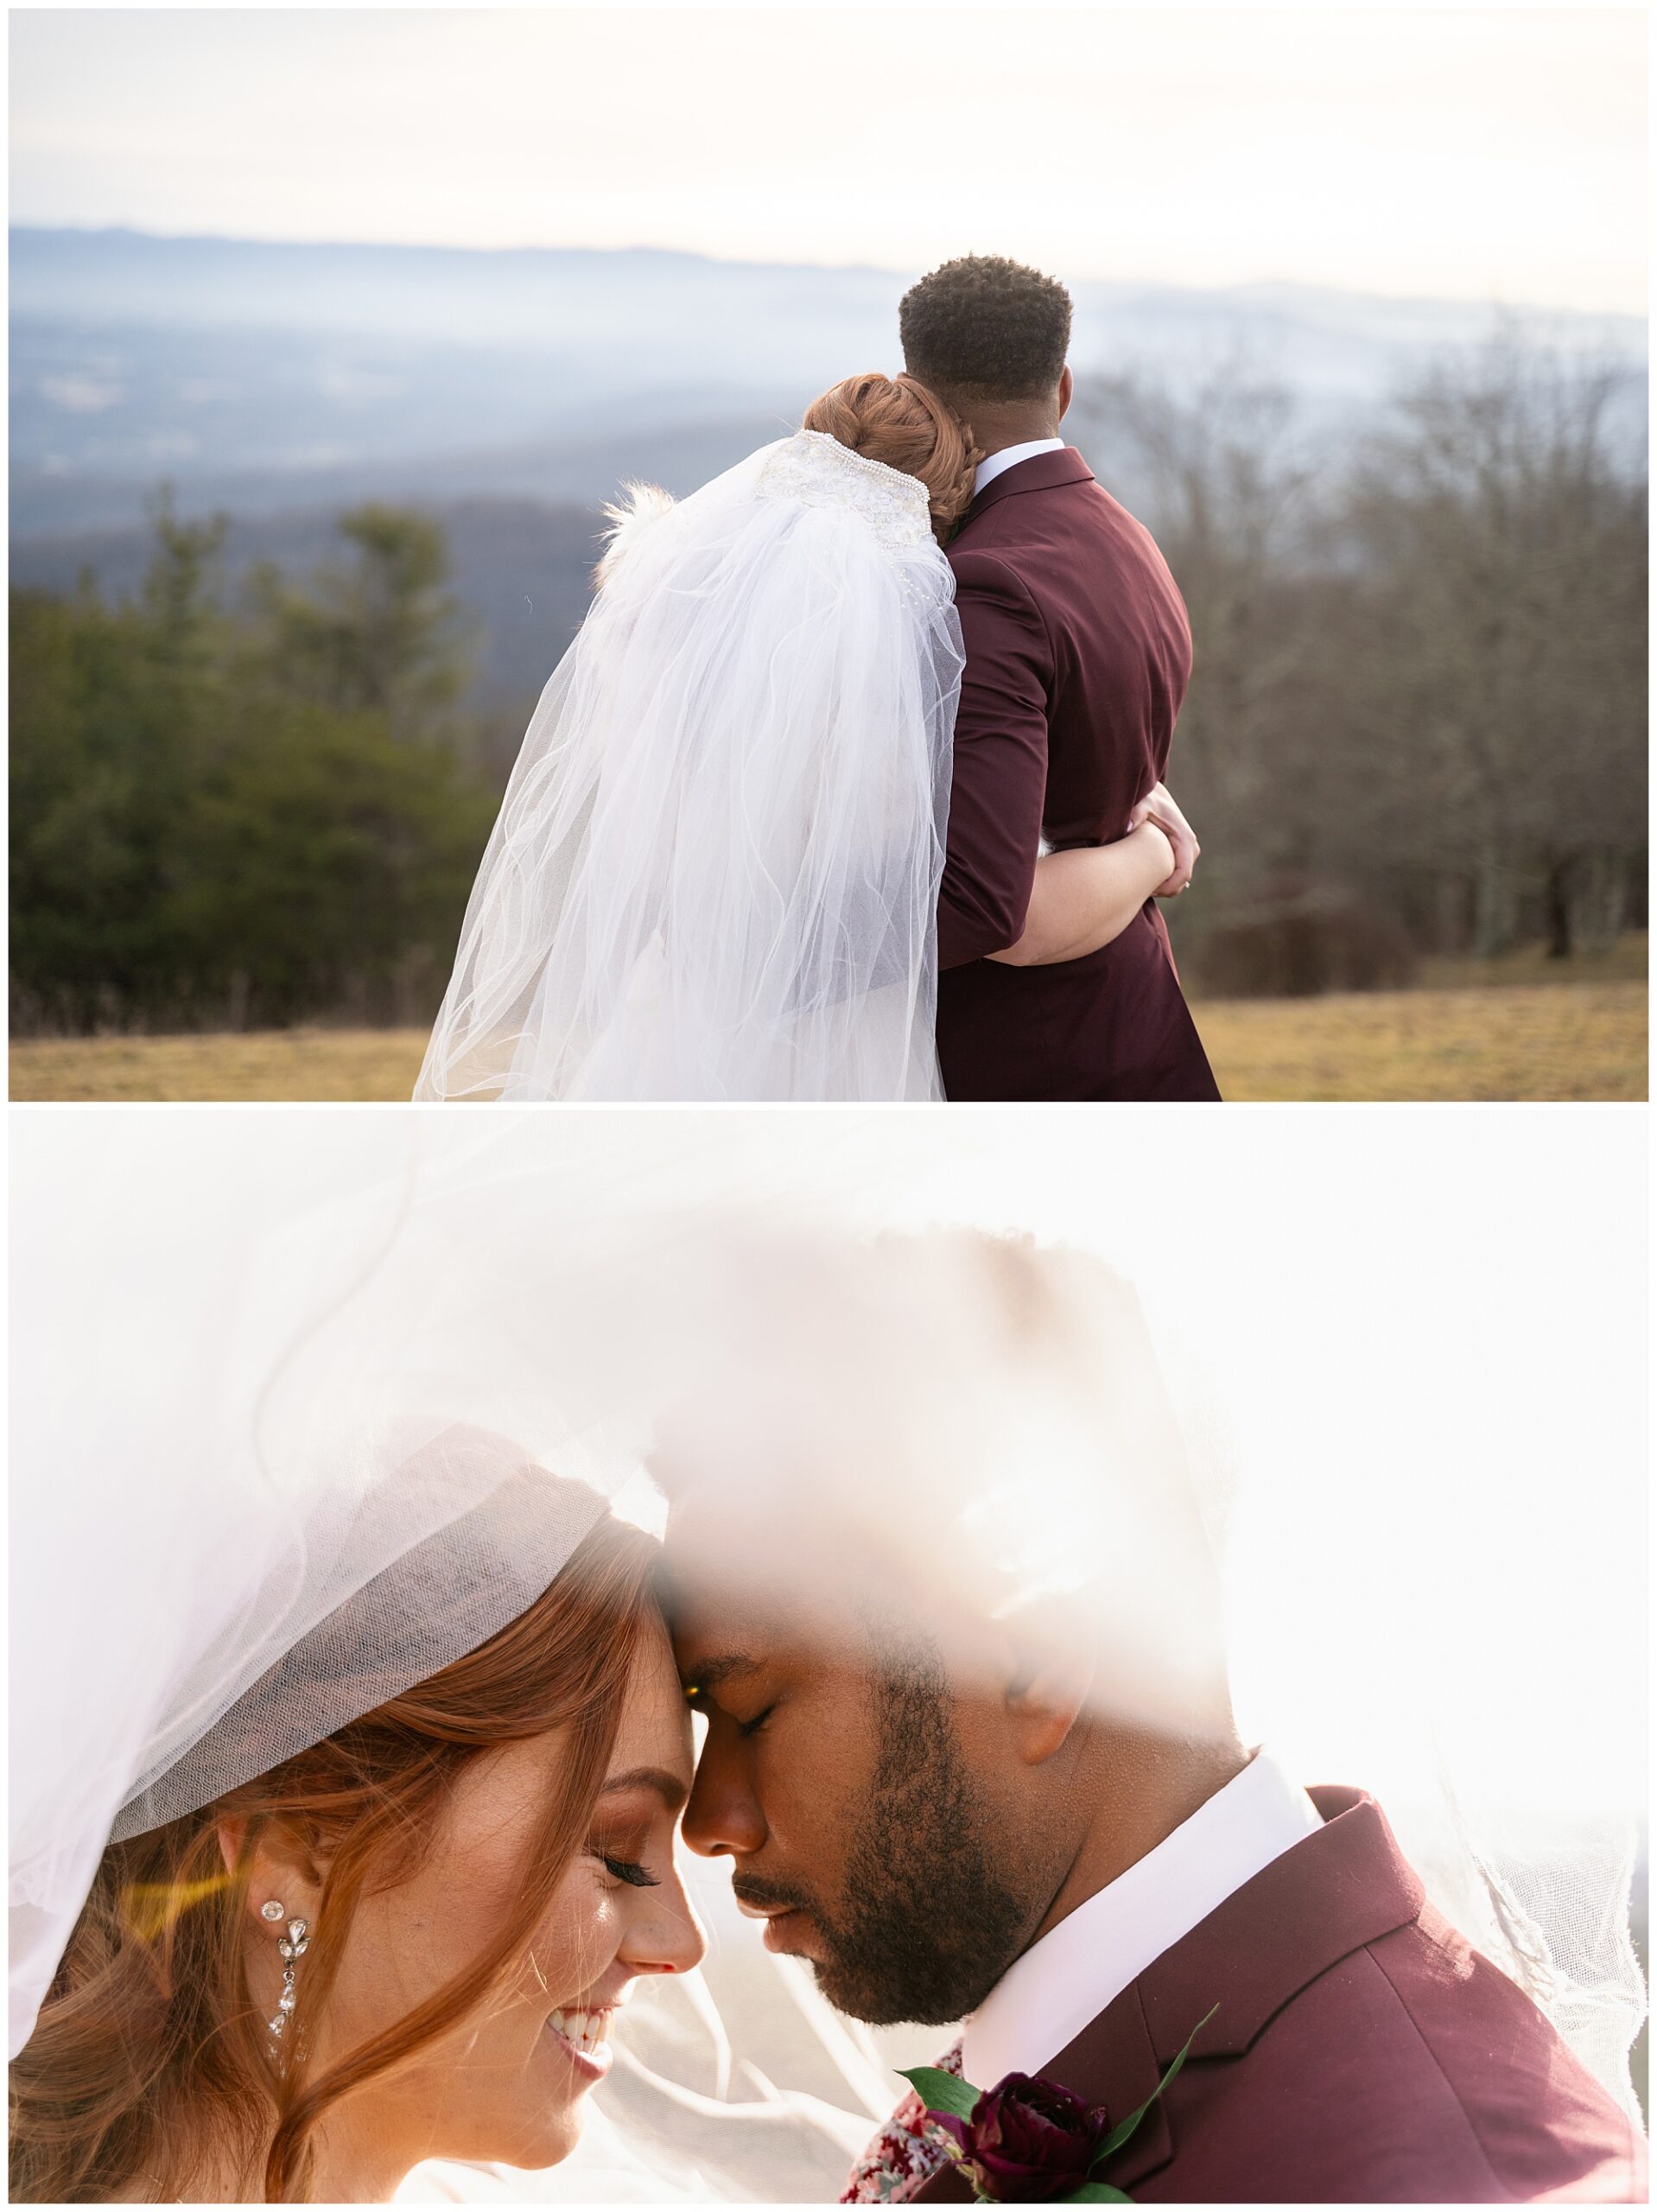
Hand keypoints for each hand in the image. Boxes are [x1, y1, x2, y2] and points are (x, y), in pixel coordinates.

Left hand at [1127, 781, 1198, 895]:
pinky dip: (1163, 881)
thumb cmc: (1148, 800)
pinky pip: (1176, 874)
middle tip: (1140, 892)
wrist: (1154, 794)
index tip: (1148, 891)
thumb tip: (1128, 827)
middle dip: (1163, 890)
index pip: (1183, 874)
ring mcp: (1186, 850)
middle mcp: (1190, 846)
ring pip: (1179, 880)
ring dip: (1163, 887)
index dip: (1167, 887)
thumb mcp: (1141, 804)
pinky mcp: (1180, 852)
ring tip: (1141, 886)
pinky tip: (1145, 881)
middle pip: (1182, 881)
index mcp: (1184, 839)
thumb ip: (1136, 814)